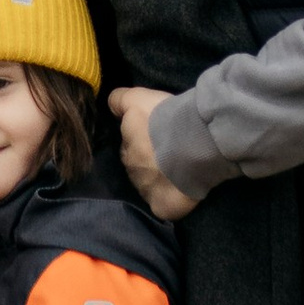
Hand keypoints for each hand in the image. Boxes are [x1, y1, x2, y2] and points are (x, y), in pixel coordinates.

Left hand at [108, 83, 199, 223]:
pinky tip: (181, 189)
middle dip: (149, 159)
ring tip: (180, 168)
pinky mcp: (161, 207)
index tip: (156, 133)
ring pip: (150, 183)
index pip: (129, 143)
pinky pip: (163, 205)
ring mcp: (144, 190)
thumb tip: (111, 106)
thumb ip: (119, 100)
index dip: (143, 138)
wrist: (192, 143)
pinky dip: (170, 199)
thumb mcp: (137, 97)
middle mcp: (130, 170)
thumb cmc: (165, 119)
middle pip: (138, 164)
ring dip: (160, 177)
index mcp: (124, 146)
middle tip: (169, 150)